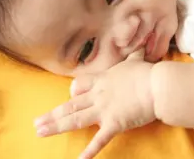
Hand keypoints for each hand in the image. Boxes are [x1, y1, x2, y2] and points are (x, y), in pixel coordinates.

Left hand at [34, 50, 155, 158]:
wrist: (157, 85)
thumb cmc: (147, 73)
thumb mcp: (137, 61)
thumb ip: (135, 55)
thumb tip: (140, 45)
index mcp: (103, 80)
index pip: (80, 85)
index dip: (72, 92)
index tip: (69, 96)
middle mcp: (98, 95)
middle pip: (70, 104)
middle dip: (52, 114)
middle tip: (36, 122)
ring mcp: (104, 109)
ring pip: (75, 119)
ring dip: (56, 126)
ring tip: (40, 132)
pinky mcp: (114, 123)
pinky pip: (99, 139)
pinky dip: (90, 151)